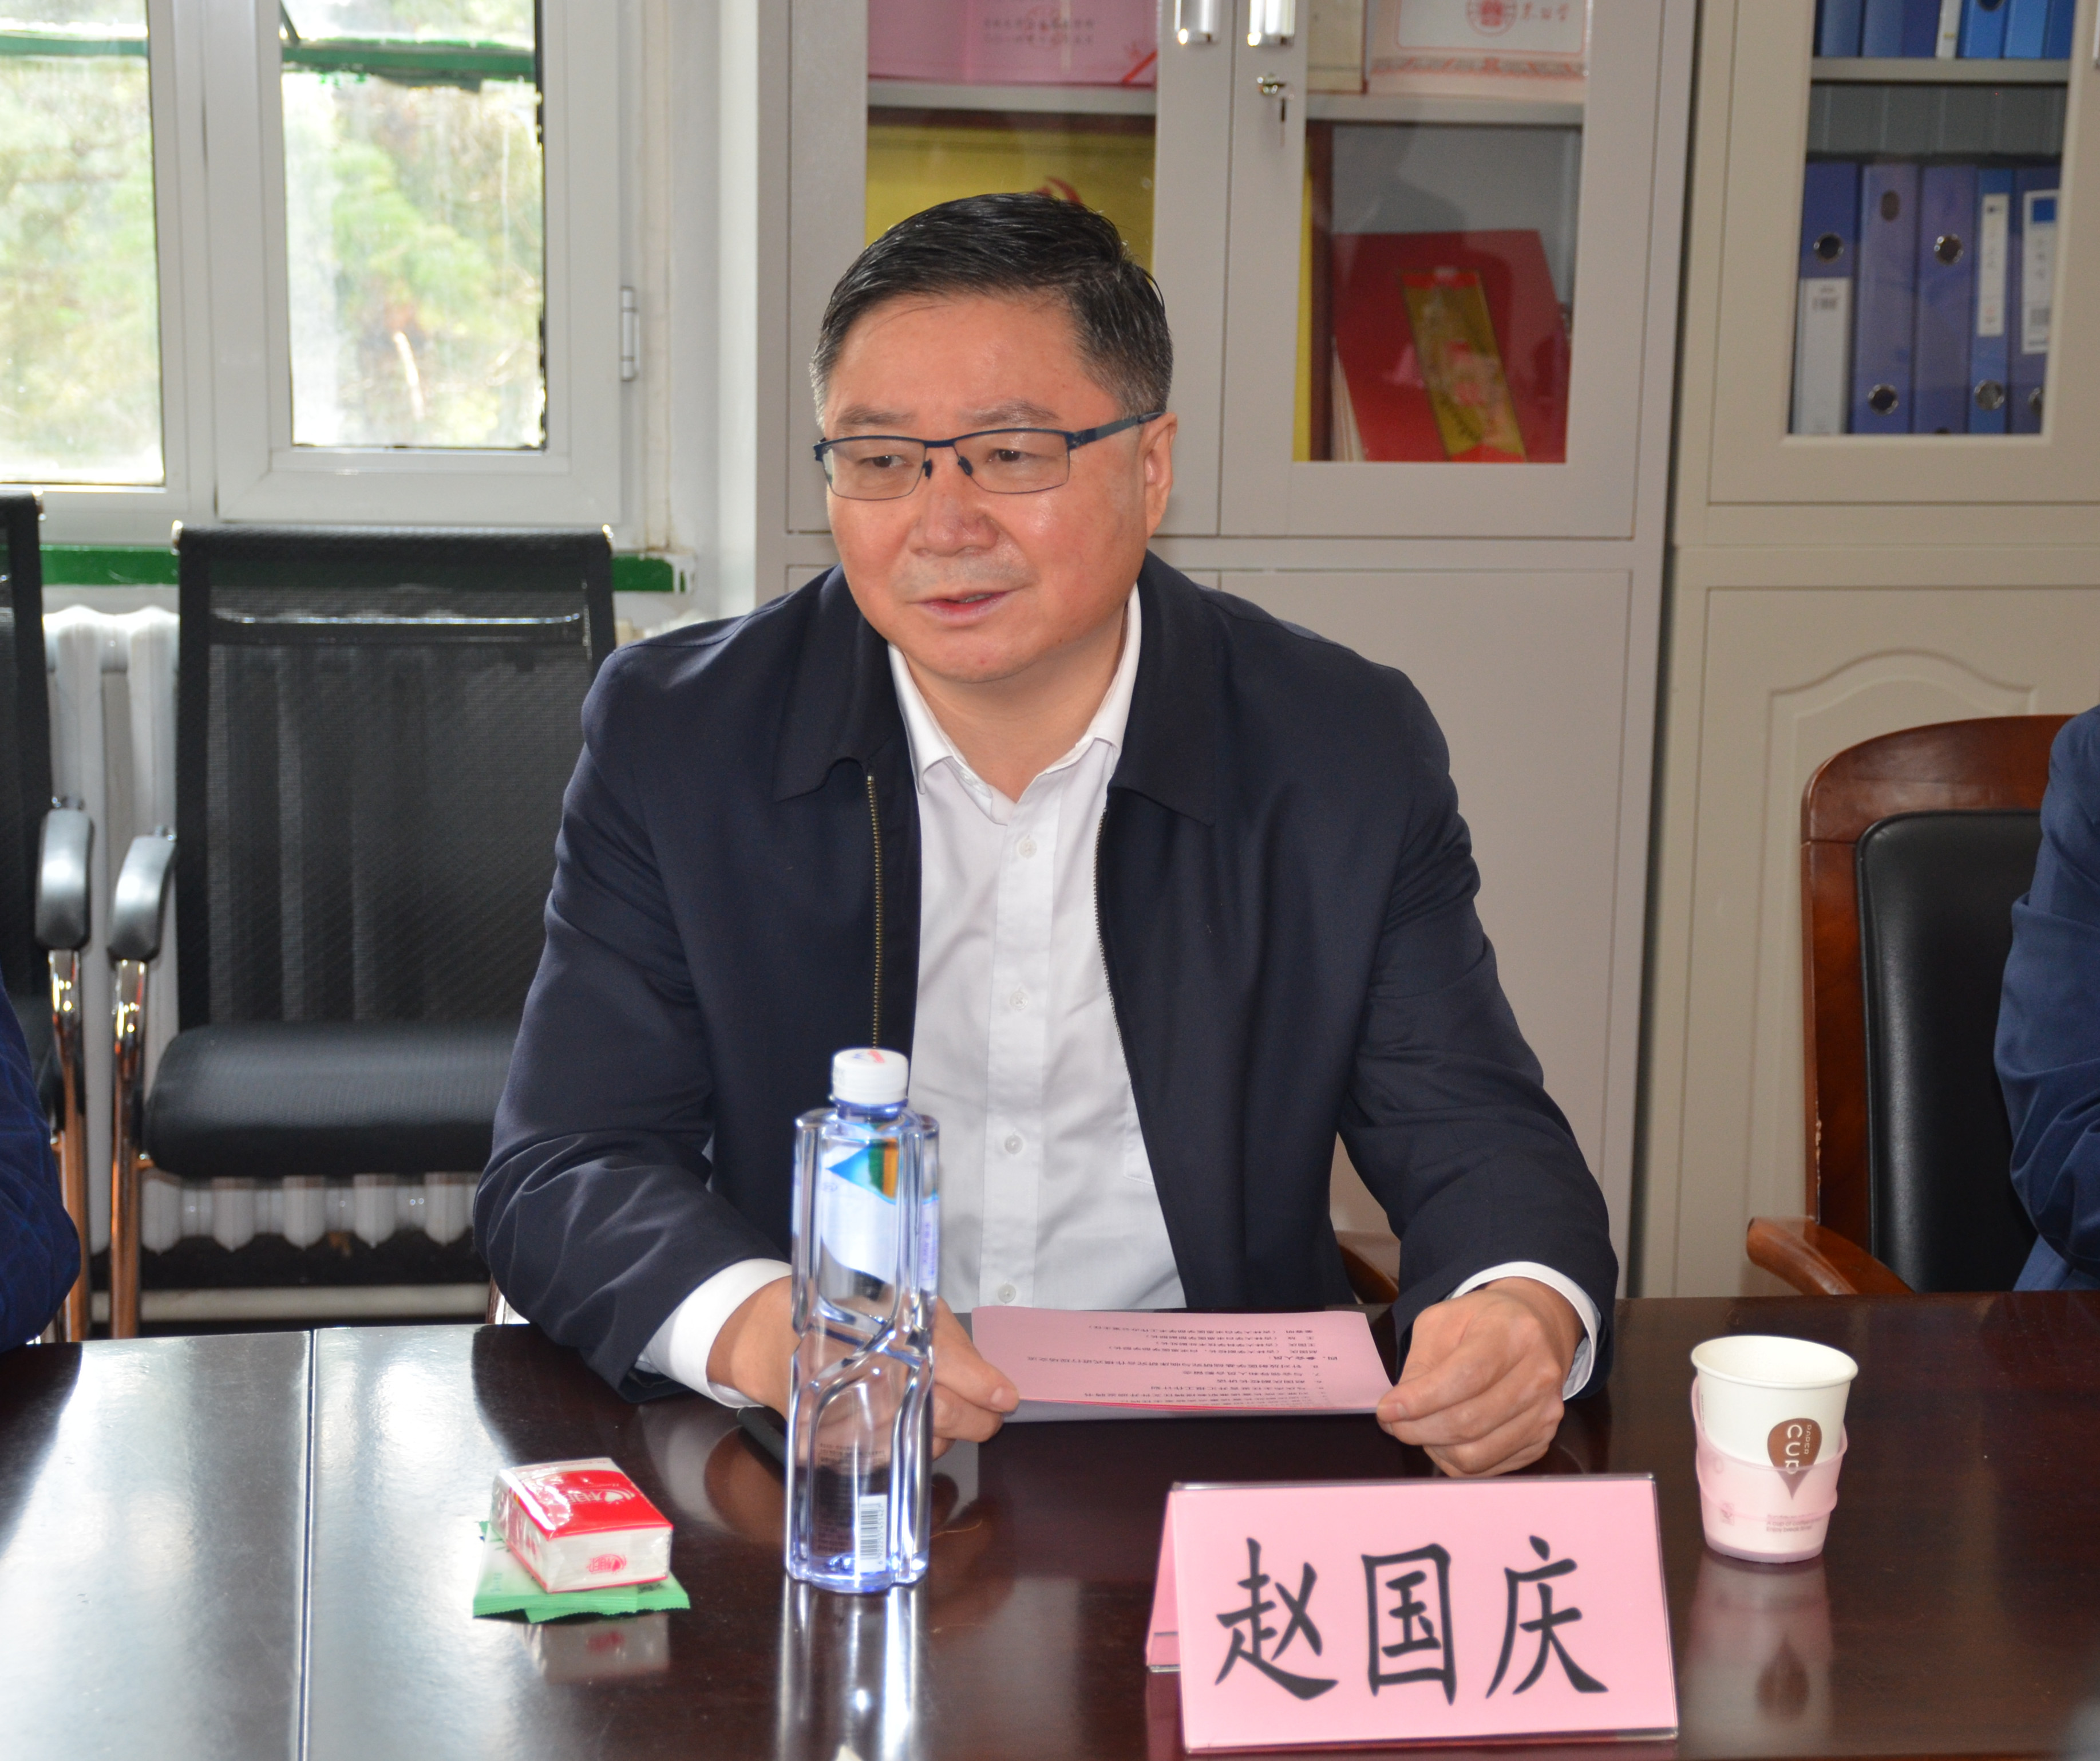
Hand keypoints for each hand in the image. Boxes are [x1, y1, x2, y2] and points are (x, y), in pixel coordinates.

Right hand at [708, 1281, 1017, 1458]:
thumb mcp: (907, 1309)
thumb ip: (952, 1345)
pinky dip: (916, 1444)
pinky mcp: (846, 1449)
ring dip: (948, 1433)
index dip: (986, 1388)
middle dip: (978, 1419)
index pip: (954, 1371)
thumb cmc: (849, 1317)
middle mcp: (876, 1386)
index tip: (1006, 1398)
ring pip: (929, 1443)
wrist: (775, 1340)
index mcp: (892, 1340)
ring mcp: (860, 1422)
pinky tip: (911, 1424)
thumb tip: (997, 1387)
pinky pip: (900, 1458)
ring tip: (942, 1410)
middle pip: (948, 1416)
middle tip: (990, 1414)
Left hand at [1375, 1278, 1580, 1476]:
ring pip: (1477, 1454)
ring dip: (1435, 1448)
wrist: (1536, 1328)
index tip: (1387, 1409)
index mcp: (1513, 1333)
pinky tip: (1446, 1437)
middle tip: (1393, 1424)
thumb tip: (1398, 1409)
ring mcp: (1546, 1411)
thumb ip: (1421, 1362)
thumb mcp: (1443, 1321)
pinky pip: (1488, 1468)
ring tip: (1420, 1428)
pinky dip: (1457, 1460)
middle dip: (1419, 1430)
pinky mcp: (1544, 1439)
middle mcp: (1539, 1375)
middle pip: (1469, 1421)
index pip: (1465, 1377)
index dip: (1421, 1400)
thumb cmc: (1482, 1322)